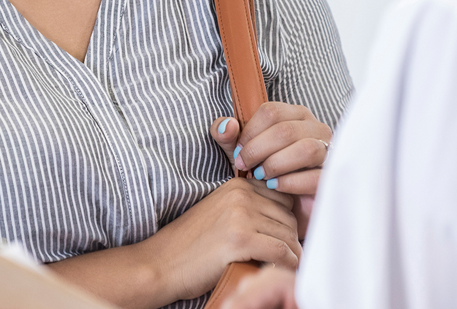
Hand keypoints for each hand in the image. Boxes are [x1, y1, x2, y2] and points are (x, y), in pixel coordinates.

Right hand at [142, 177, 300, 300]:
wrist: (163, 263)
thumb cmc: (192, 245)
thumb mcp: (221, 213)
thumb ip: (248, 208)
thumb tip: (286, 221)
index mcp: (237, 185)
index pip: (283, 196)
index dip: (288, 218)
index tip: (288, 237)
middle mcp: (241, 194)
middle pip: (288, 215)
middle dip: (292, 237)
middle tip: (292, 255)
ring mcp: (240, 215)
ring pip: (288, 233)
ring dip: (293, 252)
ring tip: (291, 266)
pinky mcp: (240, 239)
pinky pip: (281, 251)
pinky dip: (289, 263)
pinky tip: (287, 271)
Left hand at [212, 103, 331, 236]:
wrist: (284, 211)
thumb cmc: (265, 174)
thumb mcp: (241, 153)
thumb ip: (227, 137)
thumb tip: (226, 126)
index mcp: (295, 116)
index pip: (272, 111)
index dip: (249, 131)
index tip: (237, 151)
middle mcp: (316, 129)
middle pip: (286, 130)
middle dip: (258, 149)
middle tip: (244, 166)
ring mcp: (328, 153)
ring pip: (305, 149)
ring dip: (276, 164)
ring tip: (260, 177)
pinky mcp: (331, 178)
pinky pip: (316, 177)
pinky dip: (290, 182)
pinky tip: (274, 188)